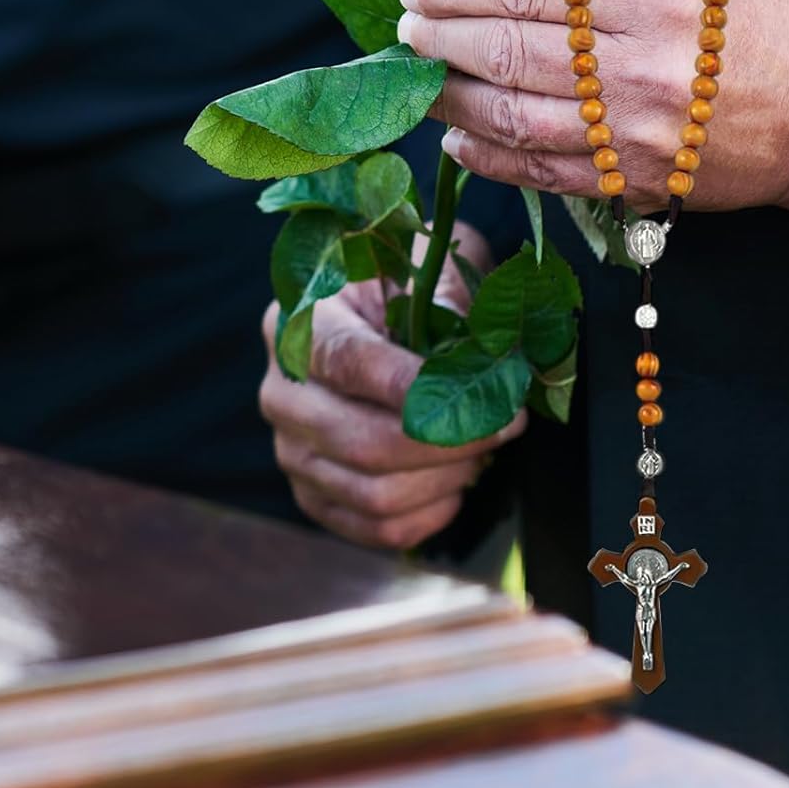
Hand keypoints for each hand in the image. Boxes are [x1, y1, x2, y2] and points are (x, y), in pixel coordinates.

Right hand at [260, 222, 525, 550]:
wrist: (377, 318)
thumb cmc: (406, 285)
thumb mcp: (428, 260)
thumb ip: (451, 290)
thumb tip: (481, 353)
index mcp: (300, 320)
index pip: (350, 363)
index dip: (419, 387)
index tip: (488, 399)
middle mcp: (282, 390)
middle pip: (362, 441)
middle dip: (450, 443)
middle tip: (506, 426)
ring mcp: (291, 449)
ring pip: (374, 493)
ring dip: (445, 478)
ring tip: (482, 449)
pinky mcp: (313, 494)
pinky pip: (375, 527)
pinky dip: (429, 513)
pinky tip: (456, 481)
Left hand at [397, 0, 788, 216]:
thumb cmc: (777, 21)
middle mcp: (637, 70)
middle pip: (510, 51)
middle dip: (442, 37)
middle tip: (405, 25)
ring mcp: (632, 136)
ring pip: (514, 117)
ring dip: (452, 96)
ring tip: (419, 78)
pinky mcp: (633, 183)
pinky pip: (543, 173)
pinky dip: (490, 158)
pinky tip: (458, 139)